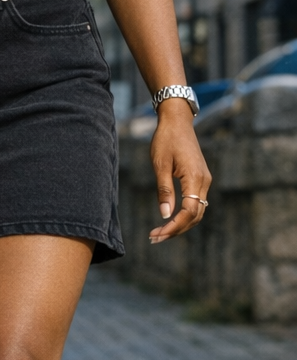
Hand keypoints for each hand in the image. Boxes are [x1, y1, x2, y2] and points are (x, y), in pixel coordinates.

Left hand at [148, 99, 210, 242]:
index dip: (174, 226)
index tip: (158, 234)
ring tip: (160, 233)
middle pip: (195, 216)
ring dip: (180, 224)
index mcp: (195, 178)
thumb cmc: (166, 140)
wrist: (177, 121)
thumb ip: (164, 190)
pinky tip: (170, 220)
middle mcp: (204, 181)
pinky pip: (196, 202)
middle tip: (155, 238)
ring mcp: (204, 180)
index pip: (189, 212)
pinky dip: (184, 214)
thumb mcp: (160, 165)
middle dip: (176, 230)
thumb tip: (165, 214)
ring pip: (197, 211)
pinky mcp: (201, 178)